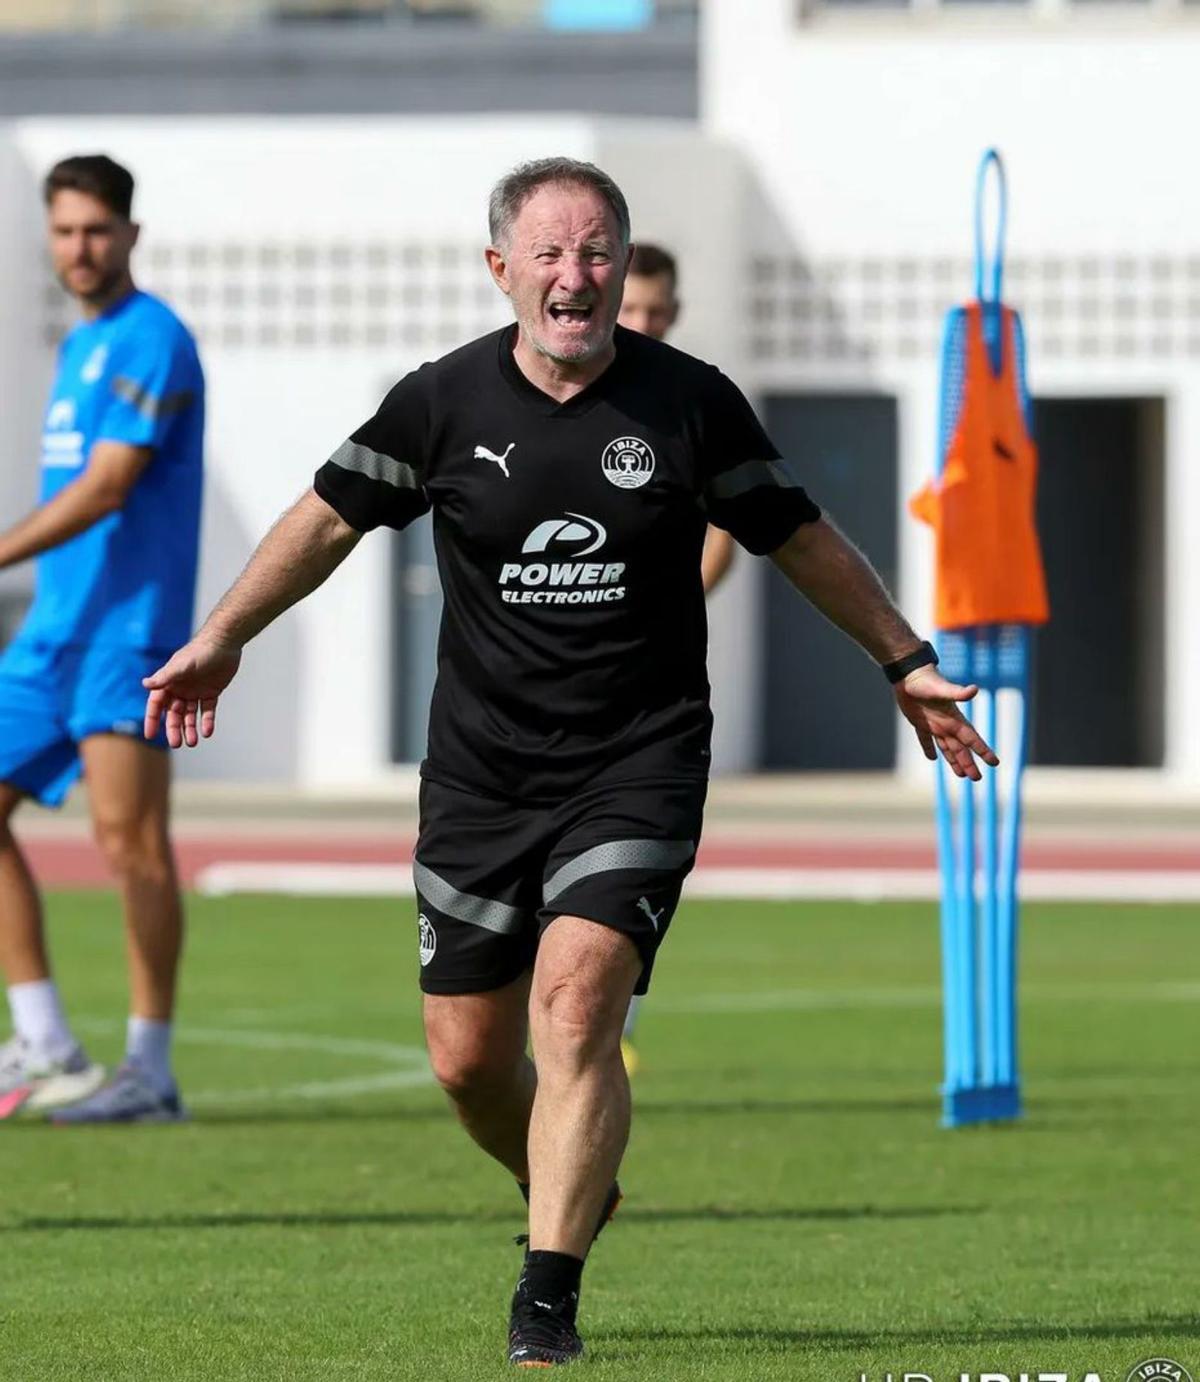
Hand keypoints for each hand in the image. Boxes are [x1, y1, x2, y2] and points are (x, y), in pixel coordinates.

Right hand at [143, 636, 241, 747]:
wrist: (225, 642)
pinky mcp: (211, 692)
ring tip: (193, 742)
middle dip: (174, 729)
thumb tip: (145, 684)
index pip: (157, 704)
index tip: (150, 735)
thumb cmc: (200, 651)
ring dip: (190, 729)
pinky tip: (207, 732)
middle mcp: (180, 689)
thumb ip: (165, 677)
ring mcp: (195, 692)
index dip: (153, 719)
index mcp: (169, 682)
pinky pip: (207, 711)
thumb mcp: (181, 665)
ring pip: (190, 715)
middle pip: (174, 714)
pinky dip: (207, 722)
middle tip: (177, 744)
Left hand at [894, 666, 999, 780]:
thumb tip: (975, 689)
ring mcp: (933, 723)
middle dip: (969, 763)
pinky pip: (925, 739)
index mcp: (954, 719)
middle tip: (977, 778)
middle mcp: (946, 724)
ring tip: (961, 775)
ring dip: (954, 760)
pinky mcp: (919, 721)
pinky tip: (932, 758)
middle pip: (960, 749)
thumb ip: (958, 692)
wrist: (909, 674)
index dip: (983, 751)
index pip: (972, 739)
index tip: (995, 763)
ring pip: (947, 747)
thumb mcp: (942, 689)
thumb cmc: (926, 681)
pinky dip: (929, 748)